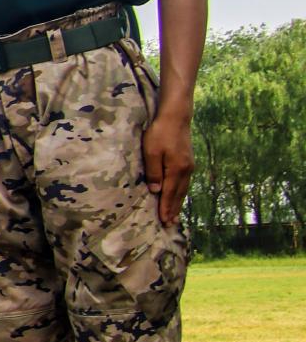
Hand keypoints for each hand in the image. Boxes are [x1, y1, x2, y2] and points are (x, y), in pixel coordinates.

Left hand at [144, 106, 194, 225]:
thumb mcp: (151, 152)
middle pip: (178, 195)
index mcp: (176, 170)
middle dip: (173, 210)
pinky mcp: (188, 162)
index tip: (164, 221)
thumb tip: (155, 190)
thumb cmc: (160, 133)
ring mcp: (189, 166)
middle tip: (170, 224)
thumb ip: (154, 172)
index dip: (166, 208)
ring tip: (174, 215)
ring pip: (183, 190)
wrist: (176, 117)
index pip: (169, 194)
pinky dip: (181, 193)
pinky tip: (179, 196)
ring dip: (178, 203)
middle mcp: (186, 171)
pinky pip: (184, 183)